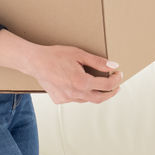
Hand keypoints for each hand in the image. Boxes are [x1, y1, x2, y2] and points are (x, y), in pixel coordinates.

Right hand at [0, 30, 122, 104]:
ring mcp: (66, 99)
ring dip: (95, 93)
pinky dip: (81, 93)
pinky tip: (80, 84)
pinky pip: (75, 99)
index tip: (119, 74)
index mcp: (82, 82)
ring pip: (87, 99)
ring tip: (100, 84)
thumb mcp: (79, 54)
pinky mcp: (59, 100)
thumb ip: (98, 62)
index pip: (106, 86)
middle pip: (99, 98)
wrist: (35, 62)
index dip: (116, 80)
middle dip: (110, 93)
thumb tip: (113, 66)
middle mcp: (75, 94)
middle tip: (116, 86)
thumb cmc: (56, 55)